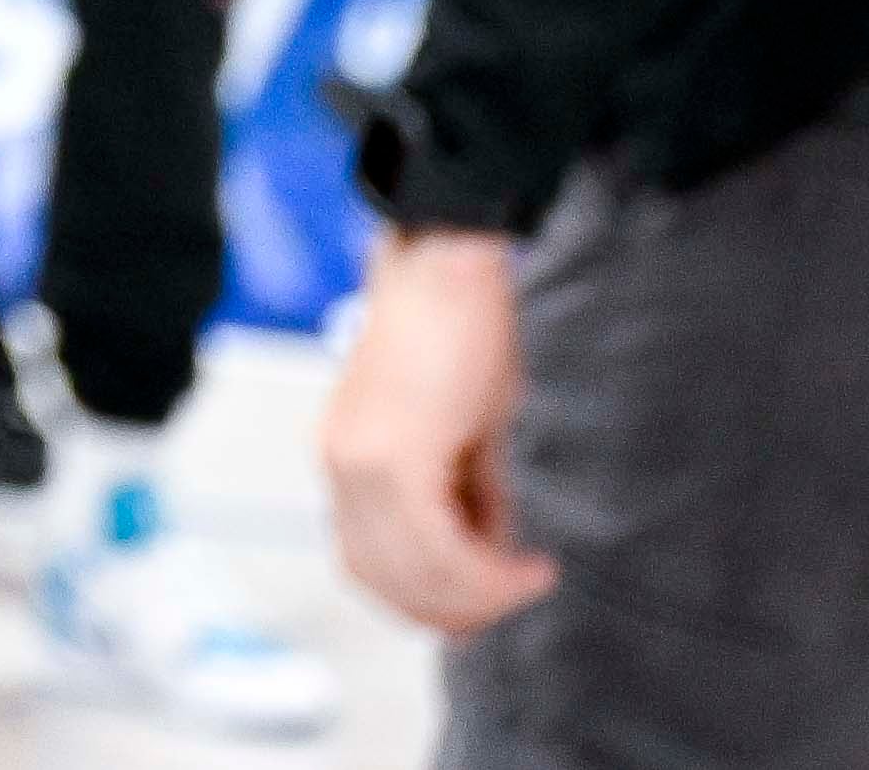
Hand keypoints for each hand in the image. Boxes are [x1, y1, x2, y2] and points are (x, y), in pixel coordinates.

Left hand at [320, 224, 558, 632]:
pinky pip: (435, 547)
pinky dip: (483, 570)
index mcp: (347, 458)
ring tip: (529, 578)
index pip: (372, 566)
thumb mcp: (467, 434)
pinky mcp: (389, 455)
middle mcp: (339, 464)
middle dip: (459, 608)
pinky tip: (527, 563)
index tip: (497, 596)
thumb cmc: (464, 333)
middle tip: (519, 595)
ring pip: (411, 574)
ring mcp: (355, 462)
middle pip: (386, 582)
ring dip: (476, 595)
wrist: (449, 261)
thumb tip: (489, 558)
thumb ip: (464, 497)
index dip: (436, 599)